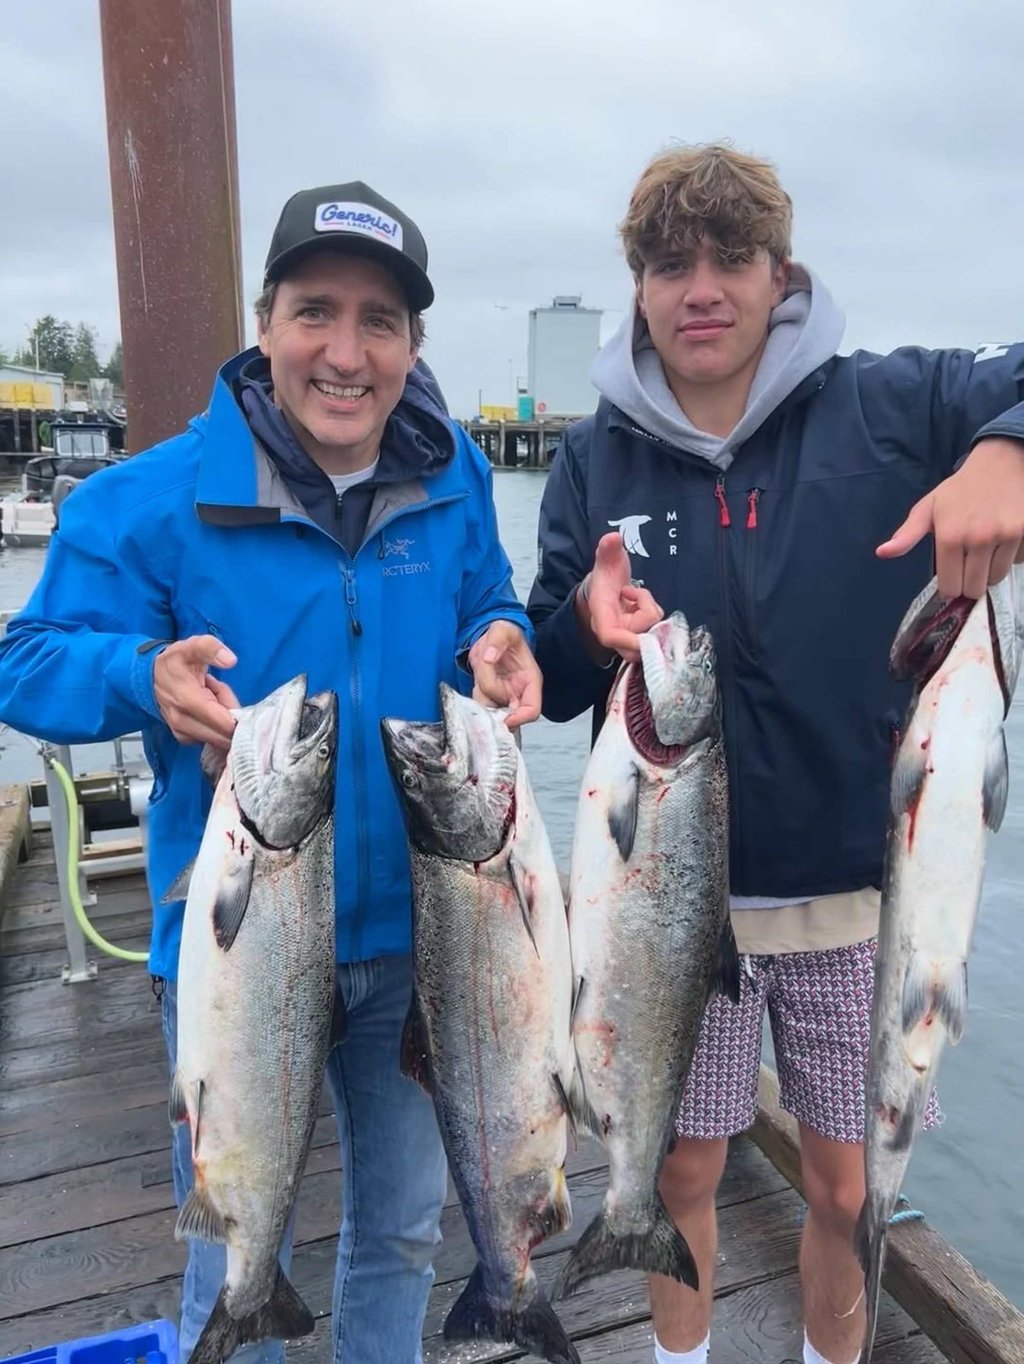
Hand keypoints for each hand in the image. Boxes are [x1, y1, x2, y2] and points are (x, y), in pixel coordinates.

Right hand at [153, 635, 239, 747]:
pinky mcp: (183, 738)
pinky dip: (214, 726)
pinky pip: (210, 738)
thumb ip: (210, 648)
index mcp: (187, 700)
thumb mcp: (192, 646)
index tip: (230, 695)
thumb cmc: (176, 661)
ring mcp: (182, 732)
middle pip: (224, 734)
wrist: (152, 675)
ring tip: (211, 698)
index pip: (224, 723)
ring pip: (219, 737)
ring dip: (222, 721)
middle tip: (220, 694)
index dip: (238, 714)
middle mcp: (182, 721)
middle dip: (231, 717)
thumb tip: (230, 660)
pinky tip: (207, 708)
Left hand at [468, 621, 541, 728]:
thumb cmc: (504, 635)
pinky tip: (478, 674)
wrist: (491, 638)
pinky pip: (480, 704)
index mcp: (530, 680)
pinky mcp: (490, 697)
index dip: (519, 718)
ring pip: (491, 710)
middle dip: (493, 702)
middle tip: (484, 679)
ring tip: (483, 666)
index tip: (504, 717)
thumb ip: (497, 639)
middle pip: (508, 714)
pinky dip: (475, 694)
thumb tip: (489, 657)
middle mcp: (519, 692)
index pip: (532, 710)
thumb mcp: (503, 629)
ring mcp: (504, 696)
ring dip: (481, 693)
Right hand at [577, 532, 663, 661]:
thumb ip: (608, 548)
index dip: (627, 639)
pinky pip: (652, 630)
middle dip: (647, 621)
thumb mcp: (607, 557)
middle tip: (640, 595)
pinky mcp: (636, 633)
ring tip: (638, 594)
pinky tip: (641, 601)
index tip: (644, 631)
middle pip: (634, 643)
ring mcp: (625, 633)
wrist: (606, 583)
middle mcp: (612, 628)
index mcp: (601, 613)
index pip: (610, 636)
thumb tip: (612, 537)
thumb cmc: (606, 573)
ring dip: (650, 612)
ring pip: (647, 635)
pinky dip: (653, 614)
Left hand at [877, 438, 1023, 598]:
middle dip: (969, 583)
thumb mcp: (928, 508)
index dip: (949, 586)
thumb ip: (907, 534)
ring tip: (984, 551)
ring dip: (989, 572)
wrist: (1002, 462)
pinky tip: (1003, 541)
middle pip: (973, 588)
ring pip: (996, 579)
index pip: (950, 586)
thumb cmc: (960, 489)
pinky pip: (1017, 563)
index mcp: (950, 536)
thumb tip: (881, 553)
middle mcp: (978, 538)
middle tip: (967, 565)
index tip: (951, 577)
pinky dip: (1009, 557)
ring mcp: (1005, 536)